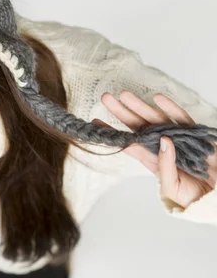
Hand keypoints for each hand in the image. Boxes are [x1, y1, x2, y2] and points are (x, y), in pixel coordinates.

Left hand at [92, 90, 216, 208]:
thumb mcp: (173, 188)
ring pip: (156, 119)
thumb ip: (165, 167)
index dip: (113, 133)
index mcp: (153, 160)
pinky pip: (183, 119)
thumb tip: (164, 141)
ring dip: (140, 106)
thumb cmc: (196, 197)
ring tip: (124, 94)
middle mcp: (163, 146)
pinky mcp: (196, 135)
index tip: (95, 122)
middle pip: (139, 126)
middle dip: (122, 112)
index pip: (129, 144)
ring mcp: (179, 138)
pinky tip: (157, 97)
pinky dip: (171, 108)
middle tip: (105, 98)